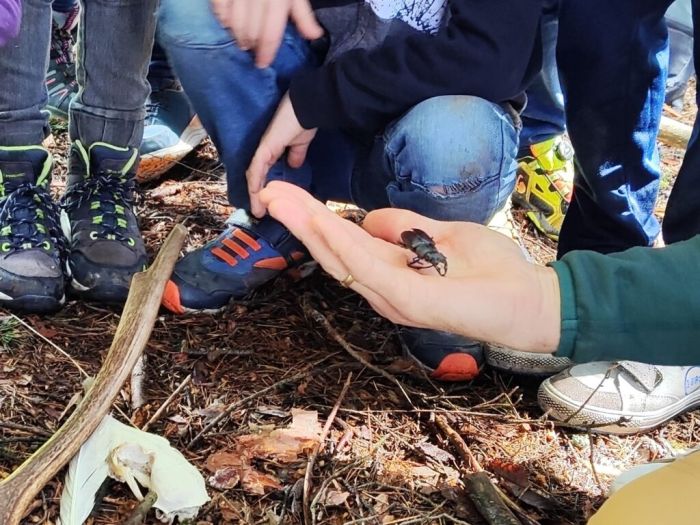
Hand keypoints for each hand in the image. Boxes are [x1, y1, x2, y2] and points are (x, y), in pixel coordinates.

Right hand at [211, 0, 322, 67]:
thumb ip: (303, 14)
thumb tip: (315, 36)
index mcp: (277, 0)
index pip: (270, 34)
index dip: (266, 53)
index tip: (262, 64)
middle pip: (251, 34)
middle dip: (252, 46)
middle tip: (253, 51)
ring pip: (234, 25)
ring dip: (238, 37)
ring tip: (243, 42)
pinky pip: (219, 10)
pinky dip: (223, 20)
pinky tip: (228, 24)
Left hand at [247, 93, 317, 216]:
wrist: (306, 108)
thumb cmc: (303, 121)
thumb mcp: (300, 143)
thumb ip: (295, 154)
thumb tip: (293, 165)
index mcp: (271, 149)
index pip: (262, 171)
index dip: (262, 186)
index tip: (265, 203)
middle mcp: (264, 150)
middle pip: (255, 175)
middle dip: (256, 195)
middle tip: (259, 211)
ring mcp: (263, 149)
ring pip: (253, 175)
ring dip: (254, 194)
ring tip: (257, 210)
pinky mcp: (265, 148)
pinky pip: (256, 169)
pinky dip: (255, 183)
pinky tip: (256, 196)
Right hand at [259, 182, 561, 352]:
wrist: (532, 301)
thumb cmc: (491, 271)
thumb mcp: (442, 235)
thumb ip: (404, 226)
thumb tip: (369, 217)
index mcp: (390, 272)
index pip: (343, 243)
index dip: (312, 218)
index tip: (285, 191)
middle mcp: (383, 288)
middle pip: (332, 251)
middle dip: (299, 219)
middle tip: (267, 191)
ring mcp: (394, 296)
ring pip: (342, 258)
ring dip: (310, 227)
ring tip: (280, 200)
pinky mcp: (410, 300)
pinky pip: (369, 270)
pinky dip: (342, 244)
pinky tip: (321, 223)